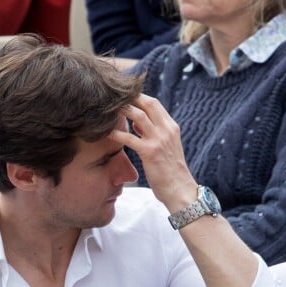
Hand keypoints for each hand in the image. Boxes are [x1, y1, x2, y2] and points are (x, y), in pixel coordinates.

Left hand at [111, 94, 197, 211]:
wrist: (180, 190)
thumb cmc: (171, 171)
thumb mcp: (167, 147)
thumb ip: (154, 133)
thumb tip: (137, 122)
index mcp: (171, 127)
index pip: (154, 103)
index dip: (137, 96)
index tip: (122, 97)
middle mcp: (167, 130)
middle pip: (147, 103)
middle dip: (129, 98)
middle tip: (111, 98)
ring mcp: (158, 140)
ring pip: (138, 115)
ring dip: (121, 110)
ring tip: (106, 110)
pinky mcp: (149, 152)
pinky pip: (128, 138)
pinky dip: (115, 133)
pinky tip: (105, 132)